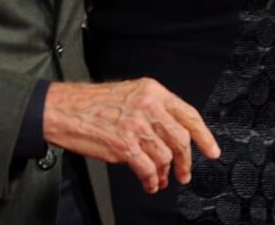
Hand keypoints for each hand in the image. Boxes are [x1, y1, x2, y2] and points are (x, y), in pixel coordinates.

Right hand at [43, 79, 219, 193]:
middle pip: (181, 139)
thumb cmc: (89, 103)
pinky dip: (150, 180)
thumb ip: (151, 109)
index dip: (204, 136)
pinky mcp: (124, 145)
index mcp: (151, 91)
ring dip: (164, 174)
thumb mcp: (128, 94)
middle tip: (185, 173)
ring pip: (165, 157)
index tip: (212, 150)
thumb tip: (169, 134)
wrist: (62, 109)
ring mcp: (136, 126)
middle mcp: (147, 106)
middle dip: (186, 161)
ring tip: (159, 180)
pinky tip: (148, 183)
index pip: (188, 114)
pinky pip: (148, 169)